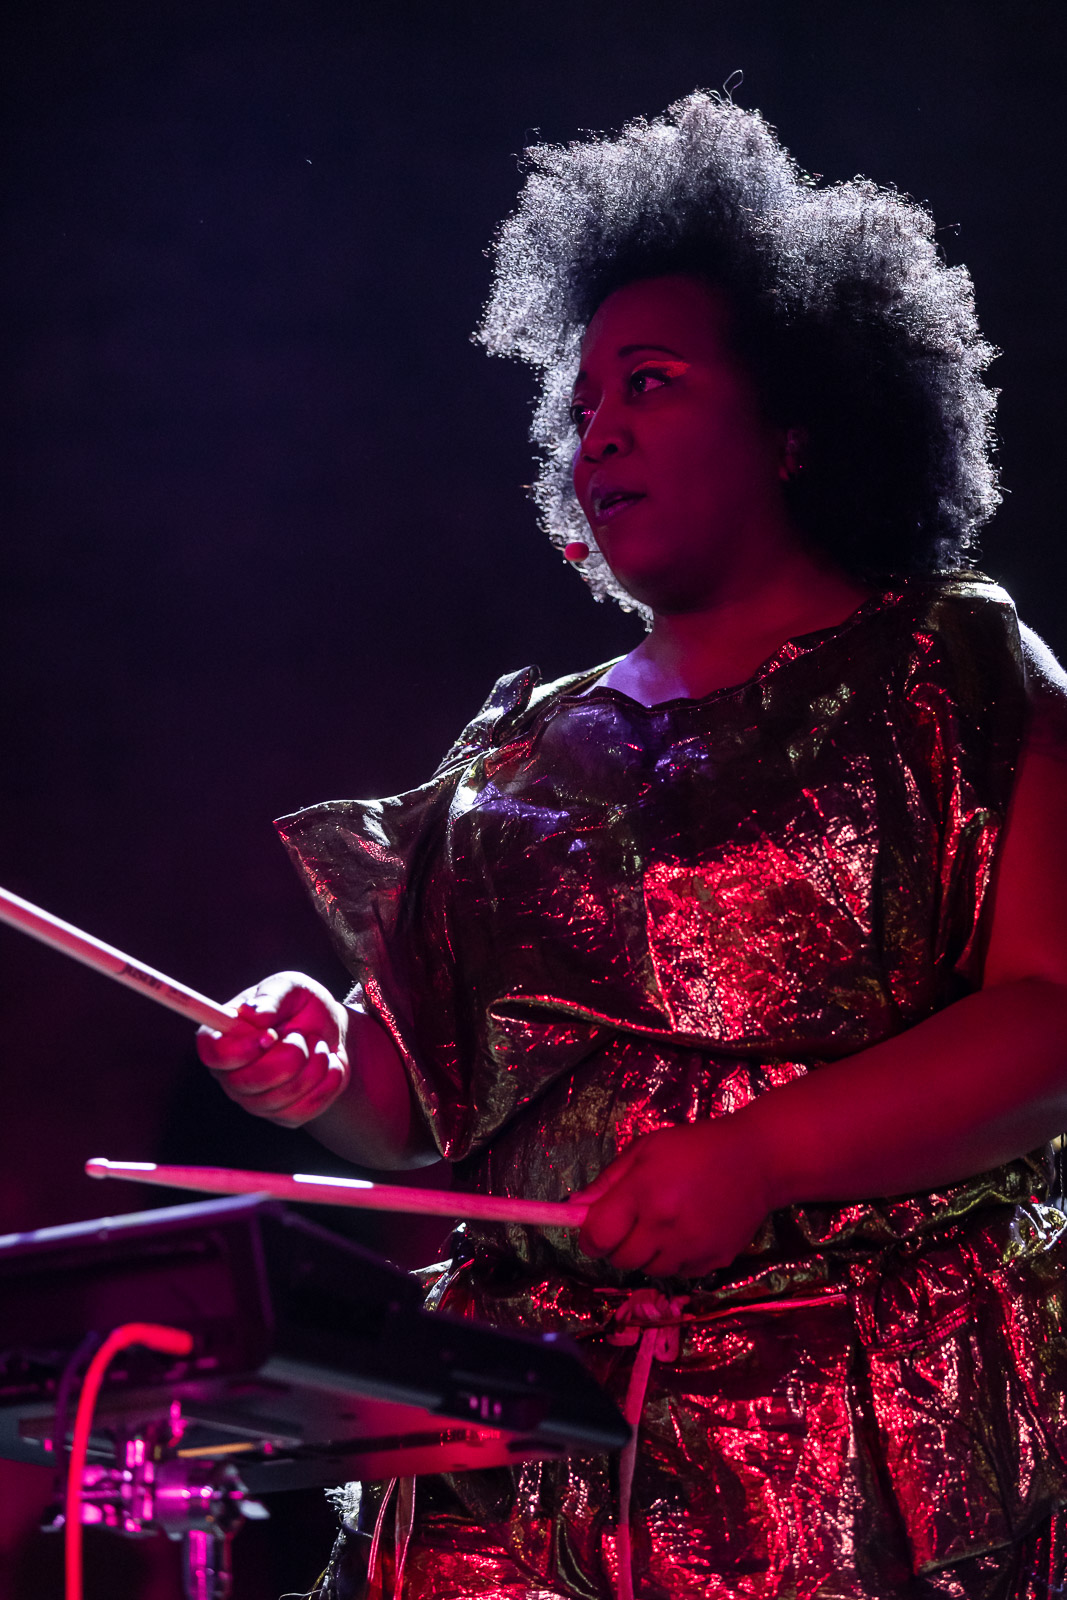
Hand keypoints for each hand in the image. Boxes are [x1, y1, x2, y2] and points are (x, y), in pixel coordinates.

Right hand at [196, 971, 348, 1127]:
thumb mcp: (291, 986)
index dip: (241, 1049)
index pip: (213, 1054)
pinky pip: (301, 1111)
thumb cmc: (301, 1005)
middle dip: (286, 1058)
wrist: (331, 1032)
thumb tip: (253, 1014)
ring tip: (319, 1045)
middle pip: (244, 1083)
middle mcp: (230, 1074)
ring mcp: (254, 1100)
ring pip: (277, 1100)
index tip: (271, 1035)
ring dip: (311, 1067)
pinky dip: (325, 1084)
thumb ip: (272, 996)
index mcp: (222, 1037)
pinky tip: (330, 1065)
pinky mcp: (282, 1116)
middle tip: (303, 1037)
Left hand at [575, 1113, 773, 1278]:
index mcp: (645, 1192)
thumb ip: (607, 1182)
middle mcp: (666, 1225)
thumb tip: (575, 1208)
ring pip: (648, 1270)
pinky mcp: (714, 1261)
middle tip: (632, 1222)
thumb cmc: (694, 1148)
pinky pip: (678, 1273)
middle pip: (620, 1260)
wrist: (757, 1160)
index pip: (598, 1236)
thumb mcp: (645, 1150)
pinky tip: (687, 1231)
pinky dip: (675, 1258)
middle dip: (617, 1245)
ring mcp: (692, 1247)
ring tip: (664, 1223)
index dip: (589, 1236)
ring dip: (647, 1253)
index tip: (594, 1229)